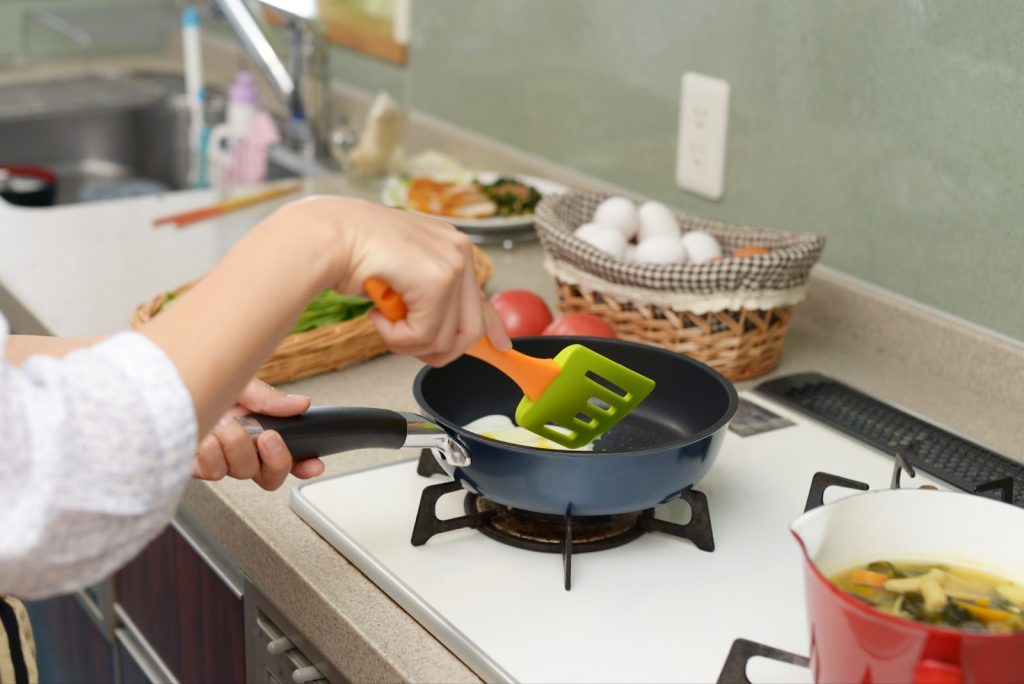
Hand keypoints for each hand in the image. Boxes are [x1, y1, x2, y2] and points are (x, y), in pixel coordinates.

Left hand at [193, 378, 323, 489]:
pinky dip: (210, 449)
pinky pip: (212, 471)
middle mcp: (242, 451)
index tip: (314, 465)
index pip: (291, 457)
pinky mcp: (196, 466)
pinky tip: (206, 432)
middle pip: (272, 476)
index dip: (306, 465)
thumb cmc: (198, 383)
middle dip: (275, 457)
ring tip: (226, 421)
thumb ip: (270, 398)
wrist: (158, 385)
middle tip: (268, 436)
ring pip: (242, 471)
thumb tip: (300, 404)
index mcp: (260, 431)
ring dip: (236, 444)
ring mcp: (220, 461)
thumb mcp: (241, 383)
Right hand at [281, 196, 511, 365]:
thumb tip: (439, 333)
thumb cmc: (350, 251)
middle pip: (469, 329)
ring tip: (382, 320)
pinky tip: (377, 314)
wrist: (327, 235)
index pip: (481, 297)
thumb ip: (425, 297)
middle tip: (404, 342)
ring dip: (406, 342)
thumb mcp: (400, 275)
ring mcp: (452, 263)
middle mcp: (458, 250)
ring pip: (444, 339)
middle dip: (436, 349)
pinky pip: (424, 336)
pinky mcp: (439, 280)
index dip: (491, 328)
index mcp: (451, 245)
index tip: (500, 346)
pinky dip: (395, 337)